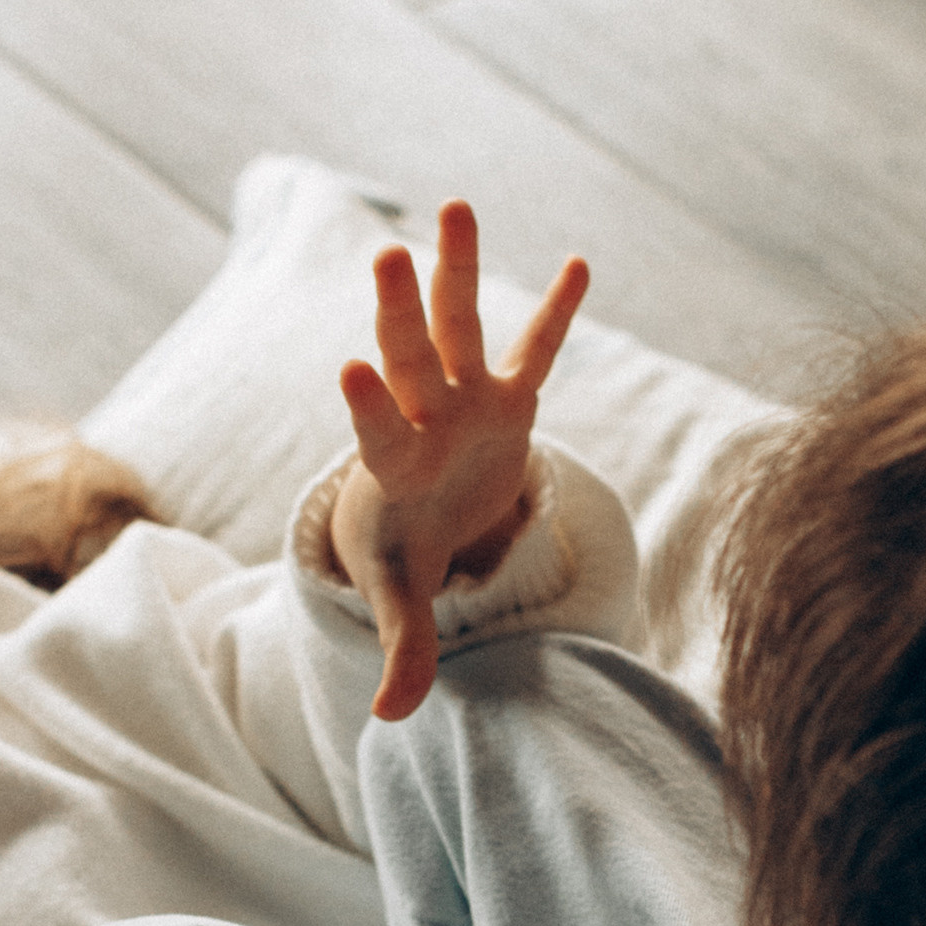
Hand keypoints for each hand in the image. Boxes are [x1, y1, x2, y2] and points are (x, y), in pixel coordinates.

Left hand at [330, 198, 589, 721]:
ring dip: (457, 269)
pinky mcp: (506, 394)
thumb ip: (402, 648)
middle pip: (408, 356)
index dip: (366, 404)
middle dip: (399, 310)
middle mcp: (424, 415)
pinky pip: (534, 347)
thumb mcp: (402, 594)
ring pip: (457, 324)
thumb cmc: (404, 547)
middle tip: (386, 256)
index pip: (375, 429)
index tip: (347, 369)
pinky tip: (578, 262)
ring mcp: (464, 396)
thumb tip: (388, 720)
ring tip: (452, 205)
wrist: (415, 510)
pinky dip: (554, 311)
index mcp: (394, 463)